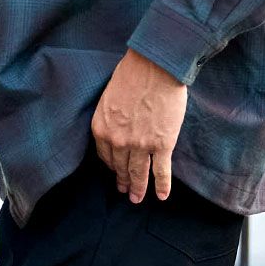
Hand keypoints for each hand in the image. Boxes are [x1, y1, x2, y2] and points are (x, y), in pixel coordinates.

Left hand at [90, 47, 187, 202]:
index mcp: (102, 127)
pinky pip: (161, 172)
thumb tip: (117, 124)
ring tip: (137, 199)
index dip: (111, 166)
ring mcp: (140, 145)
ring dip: (138, 189)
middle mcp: (118, 141)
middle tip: (125, 191)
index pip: (105, 155)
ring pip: (138, 174)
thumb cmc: (132, 73)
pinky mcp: (162, 144)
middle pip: (120, 167)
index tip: (115, 172)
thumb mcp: (110, 96)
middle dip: (123, 181)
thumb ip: (111, 116)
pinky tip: (162, 196)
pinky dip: (162, 186)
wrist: (154, 66)